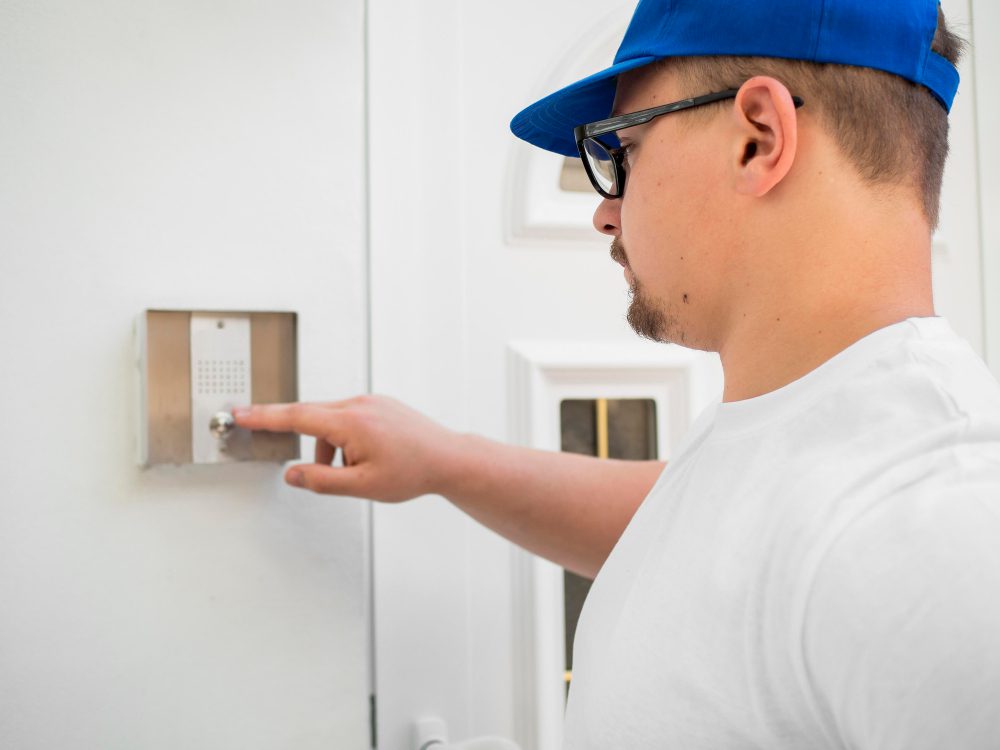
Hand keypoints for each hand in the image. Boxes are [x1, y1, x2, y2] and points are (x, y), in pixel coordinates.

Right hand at [231, 394, 459, 501]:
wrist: (449, 458)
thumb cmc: (413, 471)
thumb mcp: (363, 486)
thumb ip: (322, 481)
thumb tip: (292, 474)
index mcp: (351, 422)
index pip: (296, 416)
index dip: (264, 416)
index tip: (241, 412)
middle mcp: (359, 404)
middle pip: (312, 418)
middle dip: (308, 444)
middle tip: (320, 465)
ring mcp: (371, 402)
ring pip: (331, 422)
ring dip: (331, 448)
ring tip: (358, 471)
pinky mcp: (379, 404)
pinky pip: (349, 419)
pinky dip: (346, 440)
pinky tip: (368, 459)